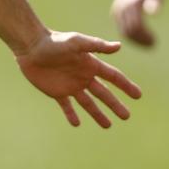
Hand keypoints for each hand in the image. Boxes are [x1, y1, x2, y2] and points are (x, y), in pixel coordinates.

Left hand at [16, 30, 141, 128]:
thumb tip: (119, 46)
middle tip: (126, 116)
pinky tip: (77, 123)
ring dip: (98, 114)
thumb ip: (96, 45)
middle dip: (115, 105)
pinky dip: (71, 115)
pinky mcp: (56, 92)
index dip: (126, 86)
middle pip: (104, 94)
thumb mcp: (76, 42)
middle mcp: (83, 76)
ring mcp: (70, 85)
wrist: (31, 46)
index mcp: (91, 65)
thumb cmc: (54, 41)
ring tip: (108, 126)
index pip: (113, 77)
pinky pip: (66, 106)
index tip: (138, 95)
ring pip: (88, 103)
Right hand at [111, 0, 164, 46]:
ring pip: (124, 31)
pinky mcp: (115, 13)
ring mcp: (117, 11)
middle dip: (140, 40)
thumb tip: (154, 13)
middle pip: (129, 31)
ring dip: (136, 40)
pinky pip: (121, 28)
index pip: (136, 27)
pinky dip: (130, 35)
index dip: (145, 37)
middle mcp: (121, 9)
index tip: (155, 42)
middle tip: (153, 45)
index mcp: (131, 4)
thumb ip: (155, 2)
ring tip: (148, 44)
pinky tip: (141, 38)